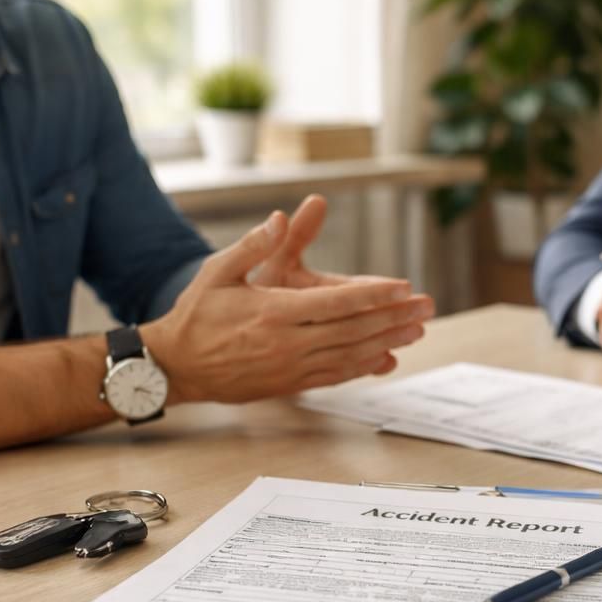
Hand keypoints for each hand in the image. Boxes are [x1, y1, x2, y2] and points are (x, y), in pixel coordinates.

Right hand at [144, 211, 434, 402]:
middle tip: (426, 307)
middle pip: (352, 330)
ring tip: (416, 331)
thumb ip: (252, 245)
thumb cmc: (197, 313)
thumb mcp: (218, 271)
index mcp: (272, 311)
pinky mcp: (288, 385)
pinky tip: (385, 358)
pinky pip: (333, 376)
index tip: (403, 287)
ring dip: (386, 343)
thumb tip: (279, 217)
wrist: (176, 365)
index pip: (335, 303)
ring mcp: (289, 368)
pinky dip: (362, 367)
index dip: (373, 295)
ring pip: (348, 356)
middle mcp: (286, 343)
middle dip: (393, 318)